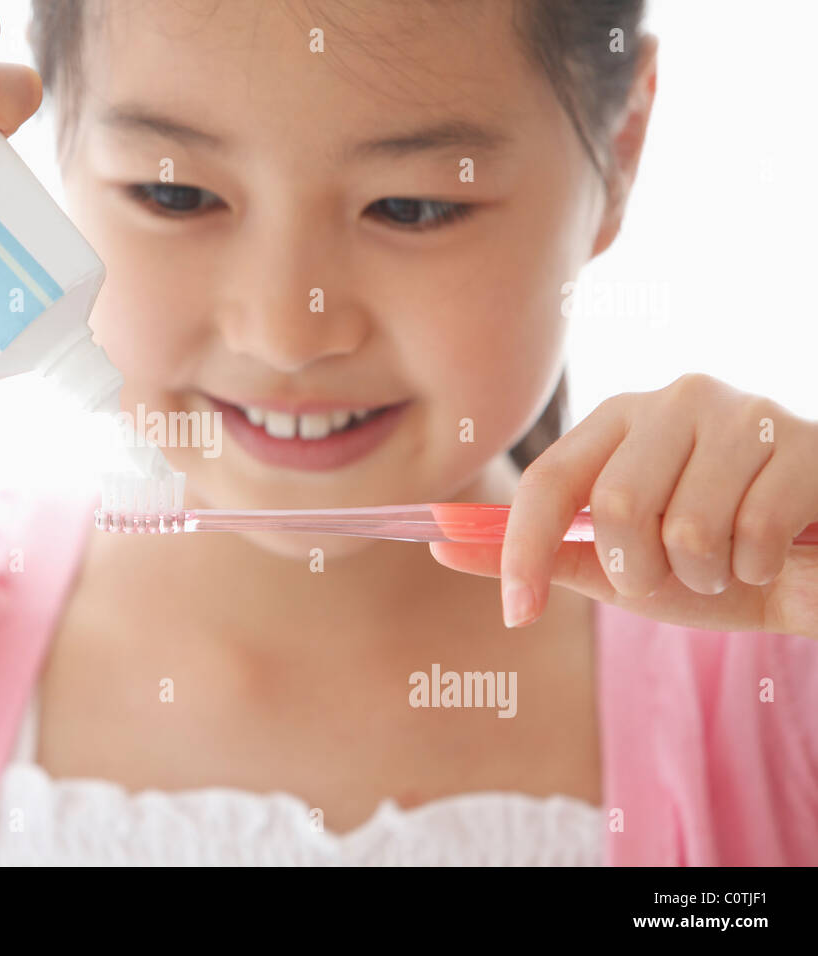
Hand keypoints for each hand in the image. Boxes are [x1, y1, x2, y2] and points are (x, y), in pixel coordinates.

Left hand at [429, 373, 817, 638]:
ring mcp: (743, 412)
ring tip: (729, 560)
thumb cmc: (713, 561)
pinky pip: (751, 534)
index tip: (516, 614)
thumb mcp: (617, 565)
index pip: (547, 479)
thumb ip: (540, 552)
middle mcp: (675, 400)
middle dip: (638, 571)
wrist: (812, 569)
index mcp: (619, 421)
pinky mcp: (803, 441)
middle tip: (674, 574)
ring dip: (704, 575)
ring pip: (685, 527)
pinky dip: (755, 569)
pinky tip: (773, 551)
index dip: (522, 551)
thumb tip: (436, 541)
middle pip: (616, 507)